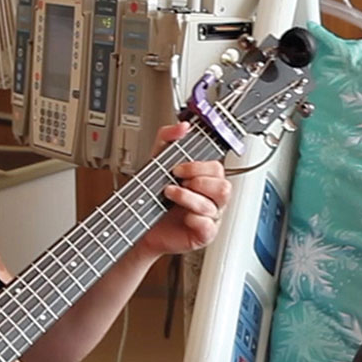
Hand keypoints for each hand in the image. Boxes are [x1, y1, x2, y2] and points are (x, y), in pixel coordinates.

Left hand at [137, 122, 231, 258]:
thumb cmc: (152, 197)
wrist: (138, 223)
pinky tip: (182, 216)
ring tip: (171, 194)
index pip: (217, 168)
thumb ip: (167, 138)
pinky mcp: (204, 234)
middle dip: (197, 180)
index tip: (179, 167)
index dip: (199, 166)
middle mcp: (210, 198)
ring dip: (190, 197)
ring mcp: (210, 217)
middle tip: (177, 181)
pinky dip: (193, 218)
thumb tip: (183, 126)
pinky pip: (209, 226)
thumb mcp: (156, 161)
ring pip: (216, 204)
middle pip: (224, 186)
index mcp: (205, 180)